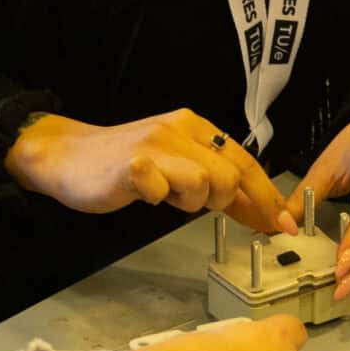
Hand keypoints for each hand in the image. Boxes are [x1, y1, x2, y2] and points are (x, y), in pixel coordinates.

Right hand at [8, 110, 294, 233]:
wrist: (66, 155)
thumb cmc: (124, 165)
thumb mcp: (176, 165)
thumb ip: (213, 180)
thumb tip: (258, 209)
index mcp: (194, 127)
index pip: (245, 161)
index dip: (267, 195)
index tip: (283, 224)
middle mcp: (179, 130)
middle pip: (231, 175)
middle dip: (225, 202)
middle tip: (193, 205)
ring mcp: (155, 146)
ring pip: (205, 183)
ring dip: (189, 202)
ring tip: (163, 195)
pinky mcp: (132, 166)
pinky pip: (162, 189)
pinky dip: (159, 198)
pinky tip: (144, 194)